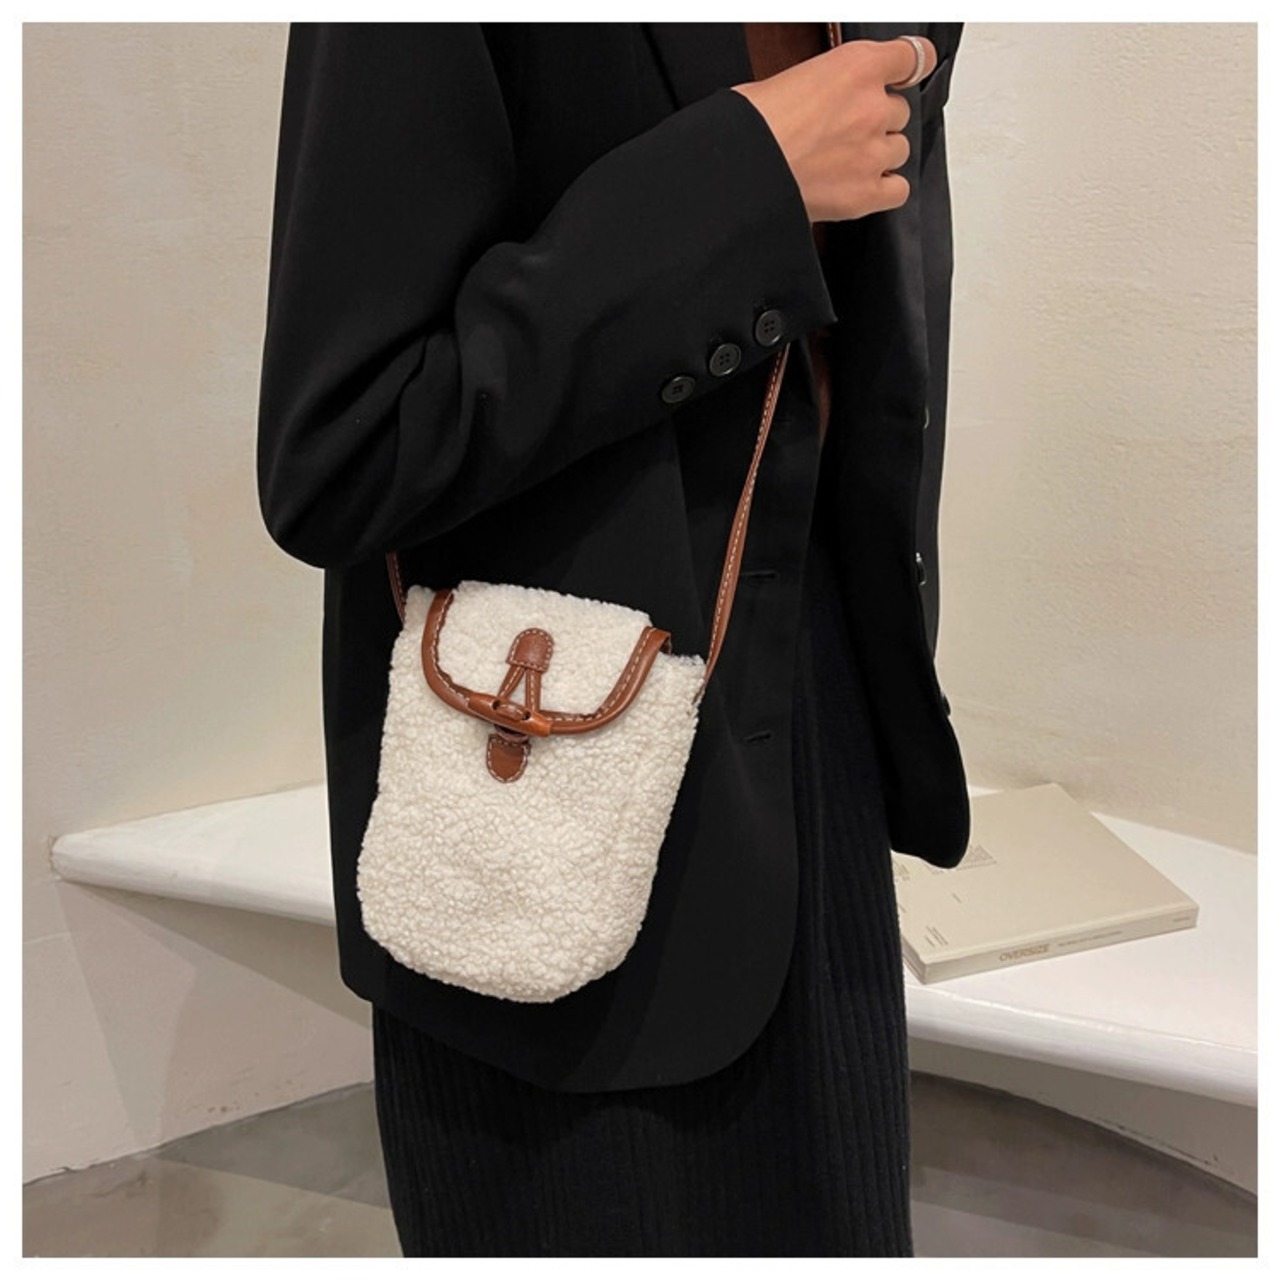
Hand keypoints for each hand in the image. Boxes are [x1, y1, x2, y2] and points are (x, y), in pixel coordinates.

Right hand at [731, 35, 937, 221]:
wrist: (742, 171)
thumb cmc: (751, 126)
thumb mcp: (788, 79)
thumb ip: (823, 84)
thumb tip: (821, 98)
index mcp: (857, 67)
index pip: (912, 58)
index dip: (910, 67)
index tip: (907, 72)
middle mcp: (872, 108)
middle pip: (899, 112)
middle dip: (876, 119)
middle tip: (843, 130)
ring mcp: (872, 154)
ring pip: (899, 150)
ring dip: (878, 154)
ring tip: (845, 161)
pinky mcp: (865, 194)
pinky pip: (898, 190)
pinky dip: (885, 189)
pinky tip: (863, 186)